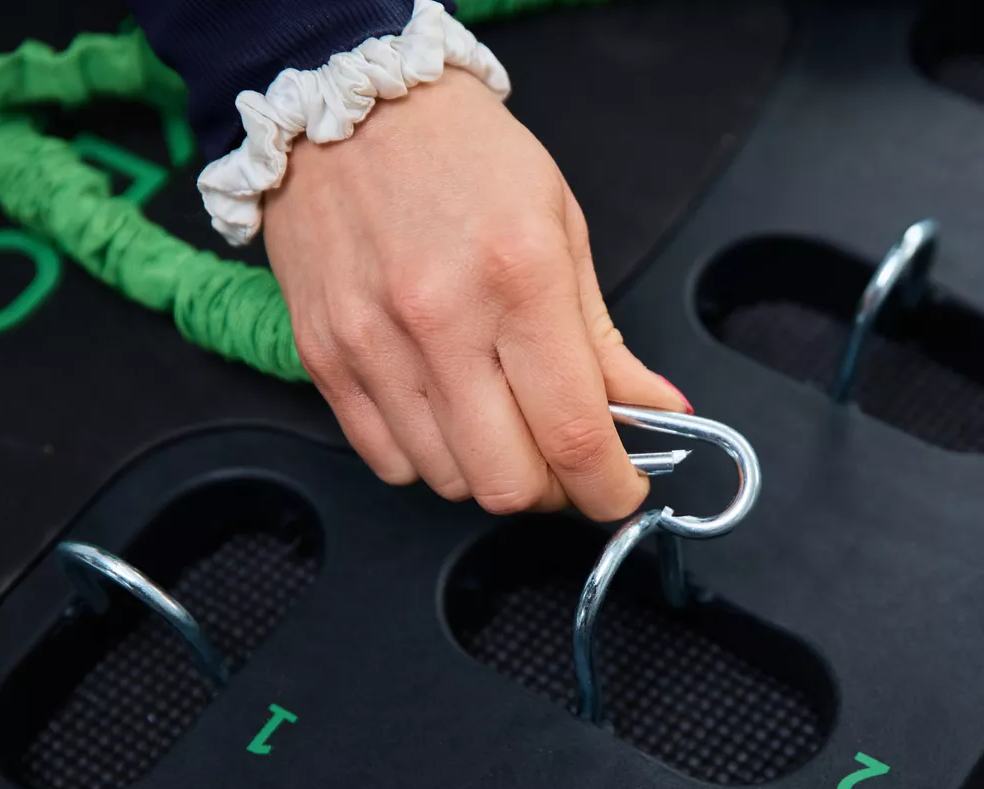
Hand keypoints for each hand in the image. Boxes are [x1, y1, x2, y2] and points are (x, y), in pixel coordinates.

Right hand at [264, 70, 690, 519]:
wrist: (345, 100)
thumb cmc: (463, 154)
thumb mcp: (562, 227)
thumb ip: (606, 341)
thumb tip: (658, 412)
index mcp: (519, 279)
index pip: (574, 435)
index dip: (609, 489)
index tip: (622, 492)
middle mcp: (440, 320)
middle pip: (507, 482)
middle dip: (553, 491)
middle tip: (565, 459)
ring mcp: (373, 346)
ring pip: (448, 482)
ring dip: (491, 472)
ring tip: (503, 420)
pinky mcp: (325, 359)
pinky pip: (387, 461)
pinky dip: (430, 459)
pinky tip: (448, 412)